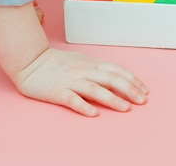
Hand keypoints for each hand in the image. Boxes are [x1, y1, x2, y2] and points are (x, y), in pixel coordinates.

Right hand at [12, 48, 149, 116]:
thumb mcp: (82, 60)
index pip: (117, 70)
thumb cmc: (57, 63)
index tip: (145, 90)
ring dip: (112, 99)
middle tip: (142, 100)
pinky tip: (94, 113)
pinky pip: (72, 99)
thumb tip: (118, 77)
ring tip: (126, 108)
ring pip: (95, 89)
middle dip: (130, 90)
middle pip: (111, 79)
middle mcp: (84, 71)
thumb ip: (98, 69)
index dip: (133, 80)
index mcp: (92, 63)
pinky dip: (84, 106)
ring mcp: (71, 81)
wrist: (30, 61)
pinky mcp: (57, 92)